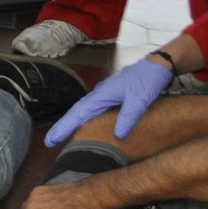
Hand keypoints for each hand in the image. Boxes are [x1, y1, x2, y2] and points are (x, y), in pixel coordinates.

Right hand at [44, 57, 173, 146]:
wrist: (157, 66)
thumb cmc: (148, 80)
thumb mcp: (140, 99)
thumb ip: (128, 116)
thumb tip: (117, 135)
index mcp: (101, 95)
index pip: (78, 113)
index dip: (64, 127)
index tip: (51, 140)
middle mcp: (99, 95)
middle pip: (76, 113)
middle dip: (63, 127)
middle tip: (50, 142)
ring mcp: (105, 96)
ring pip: (84, 112)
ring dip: (73, 124)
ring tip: (62, 137)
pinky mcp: (112, 97)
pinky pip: (93, 111)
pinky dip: (85, 120)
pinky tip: (86, 127)